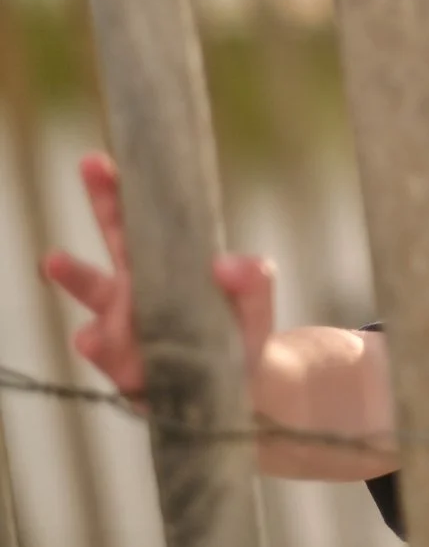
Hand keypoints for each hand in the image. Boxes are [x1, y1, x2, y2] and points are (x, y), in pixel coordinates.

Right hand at [41, 152, 276, 401]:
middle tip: (91, 166)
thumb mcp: (256, 303)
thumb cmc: (241, 333)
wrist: (246, 386)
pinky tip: (97, 337)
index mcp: (163, 267)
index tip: (101, 159)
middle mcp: (136, 293)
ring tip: (55, 258)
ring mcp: (125, 331)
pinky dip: (101, 344)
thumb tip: (231, 262)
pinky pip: (108, 356)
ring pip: (97, 299)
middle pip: (116, 243)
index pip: (138, 224)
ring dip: (77, 278)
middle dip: (104, 204)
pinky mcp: (126, 372)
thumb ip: (253, 282)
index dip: (118, 192)